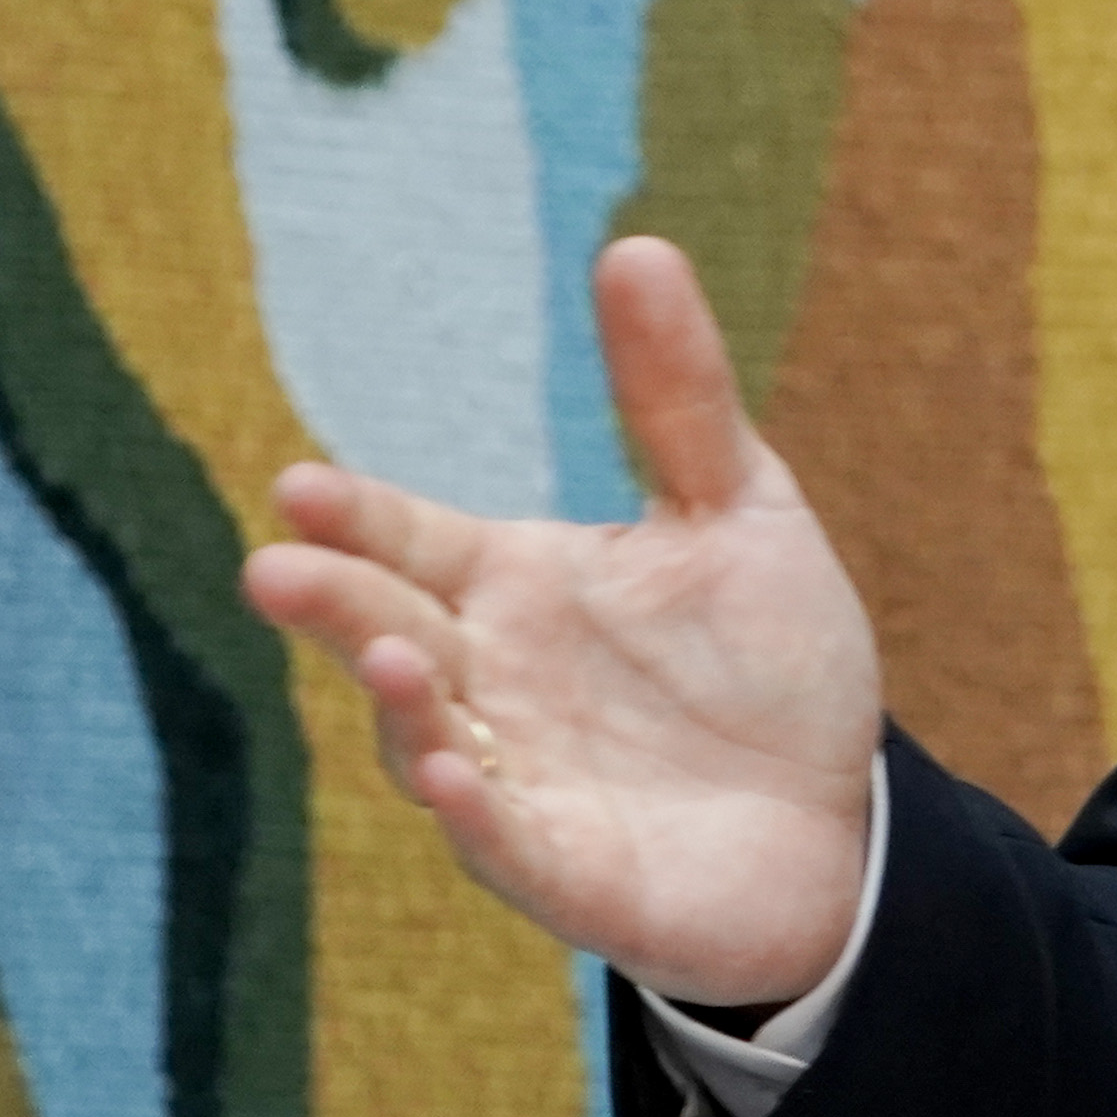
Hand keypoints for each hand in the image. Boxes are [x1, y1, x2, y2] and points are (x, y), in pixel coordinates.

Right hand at [245, 236, 886, 1006]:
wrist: (842, 815)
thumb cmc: (771, 664)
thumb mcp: (741, 511)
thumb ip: (680, 395)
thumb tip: (638, 245)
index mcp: (514, 588)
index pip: (410, 543)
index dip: (355, 520)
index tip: (298, 487)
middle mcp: (491, 681)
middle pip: (388, 633)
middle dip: (332, 606)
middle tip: (274, 568)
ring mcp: (515, 781)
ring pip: (425, 740)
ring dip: (398, 705)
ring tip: (384, 657)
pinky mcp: (563, 871)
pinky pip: (503, 844)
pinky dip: (473, 814)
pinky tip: (453, 779)